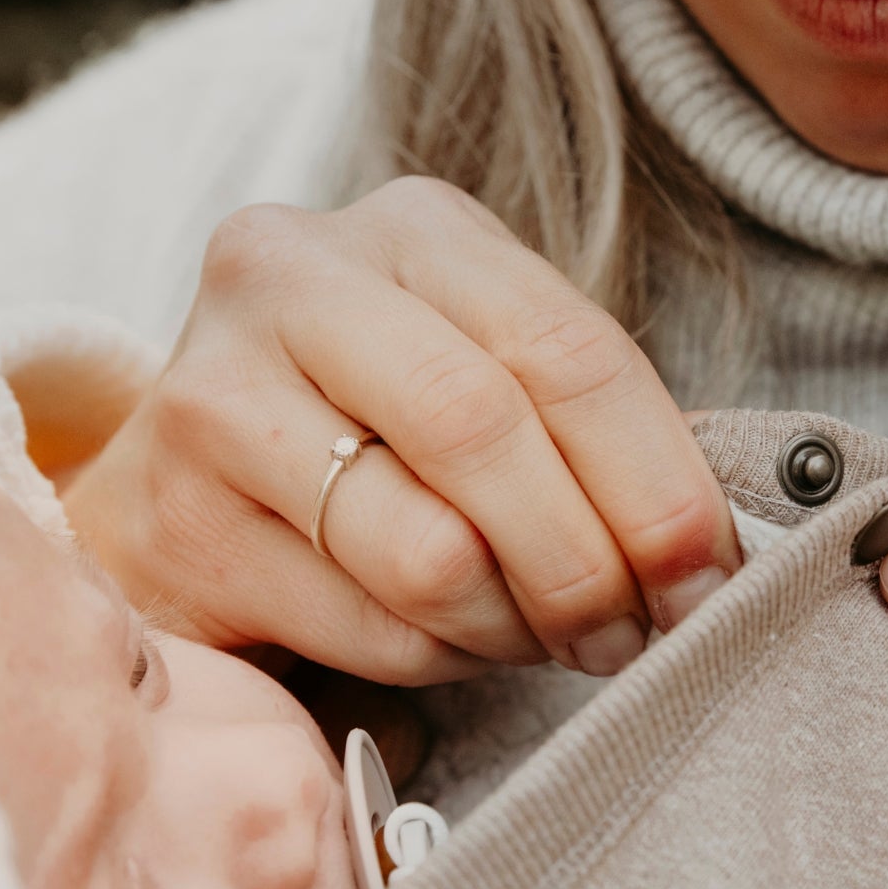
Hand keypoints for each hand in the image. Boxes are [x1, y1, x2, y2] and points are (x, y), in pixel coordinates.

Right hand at [62, 178, 739, 684]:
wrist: (180, 494)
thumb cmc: (371, 433)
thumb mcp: (484, 376)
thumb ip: (582, 427)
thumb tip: (708, 558)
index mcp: (408, 228)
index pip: (567, 347)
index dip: (659, 482)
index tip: (711, 578)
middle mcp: (292, 280)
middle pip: (487, 432)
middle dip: (588, 562)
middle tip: (631, 636)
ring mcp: (217, 397)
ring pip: (430, 551)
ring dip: (515, 624)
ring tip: (533, 635)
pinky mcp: (176, 524)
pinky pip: (369, 626)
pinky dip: (439, 660)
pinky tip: (446, 640)